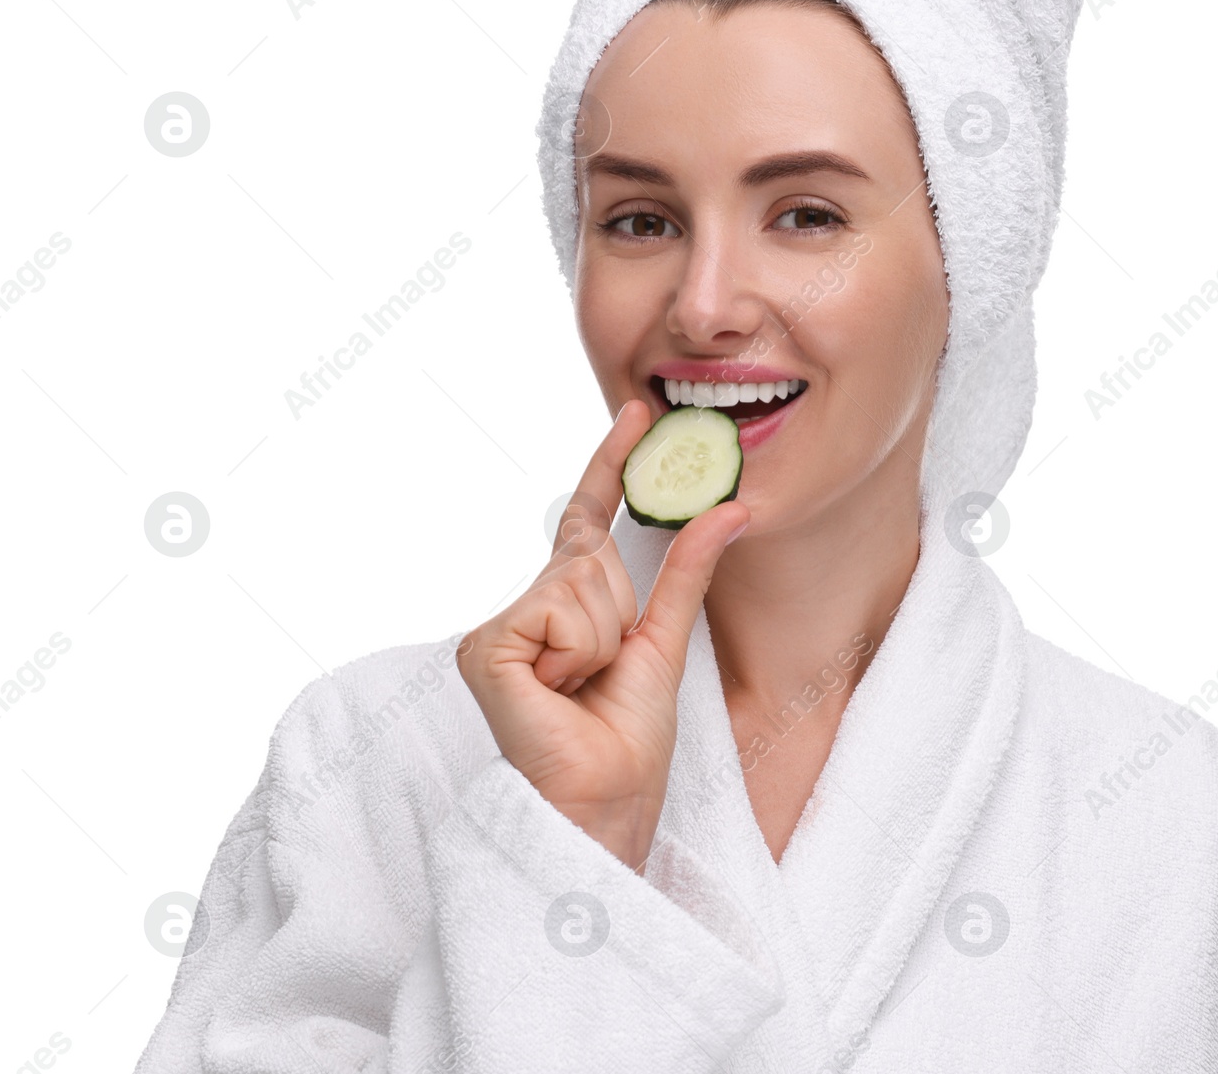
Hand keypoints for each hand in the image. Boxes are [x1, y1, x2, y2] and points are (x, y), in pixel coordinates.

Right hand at [456, 399, 748, 870]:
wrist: (607, 806)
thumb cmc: (628, 744)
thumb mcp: (667, 643)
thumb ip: (688, 571)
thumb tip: (731, 506)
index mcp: (567, 606)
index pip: (589, 518)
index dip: (611, 463)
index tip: (635, 411)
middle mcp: (527, 609)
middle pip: (593, 553)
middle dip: (620, 613)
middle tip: (604, 675)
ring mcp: (499, 629)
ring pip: (581, 580)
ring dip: (602, 640)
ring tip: (581, 690)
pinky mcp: (486, 649)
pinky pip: (559, 612)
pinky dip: (577, 653)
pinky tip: (556, 693)